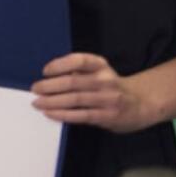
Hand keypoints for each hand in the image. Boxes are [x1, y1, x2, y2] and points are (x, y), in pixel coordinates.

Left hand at [31, 52, 147, 132]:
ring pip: (75, 100)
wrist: (140, 104)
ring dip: (52, 101)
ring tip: (37, 103)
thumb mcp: (100, 72)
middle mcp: (105, 80)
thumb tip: (49, 78)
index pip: (79, 60)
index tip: (45, 71)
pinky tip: (50, 113)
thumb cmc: (110, 86)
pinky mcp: (107, 116)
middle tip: (35, 89)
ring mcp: (108, 99)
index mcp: (101, 65)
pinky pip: (81, 115)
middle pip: (73, 82)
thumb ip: (79, 72)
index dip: (60, 64)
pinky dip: (63, 114)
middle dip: (50, 86)